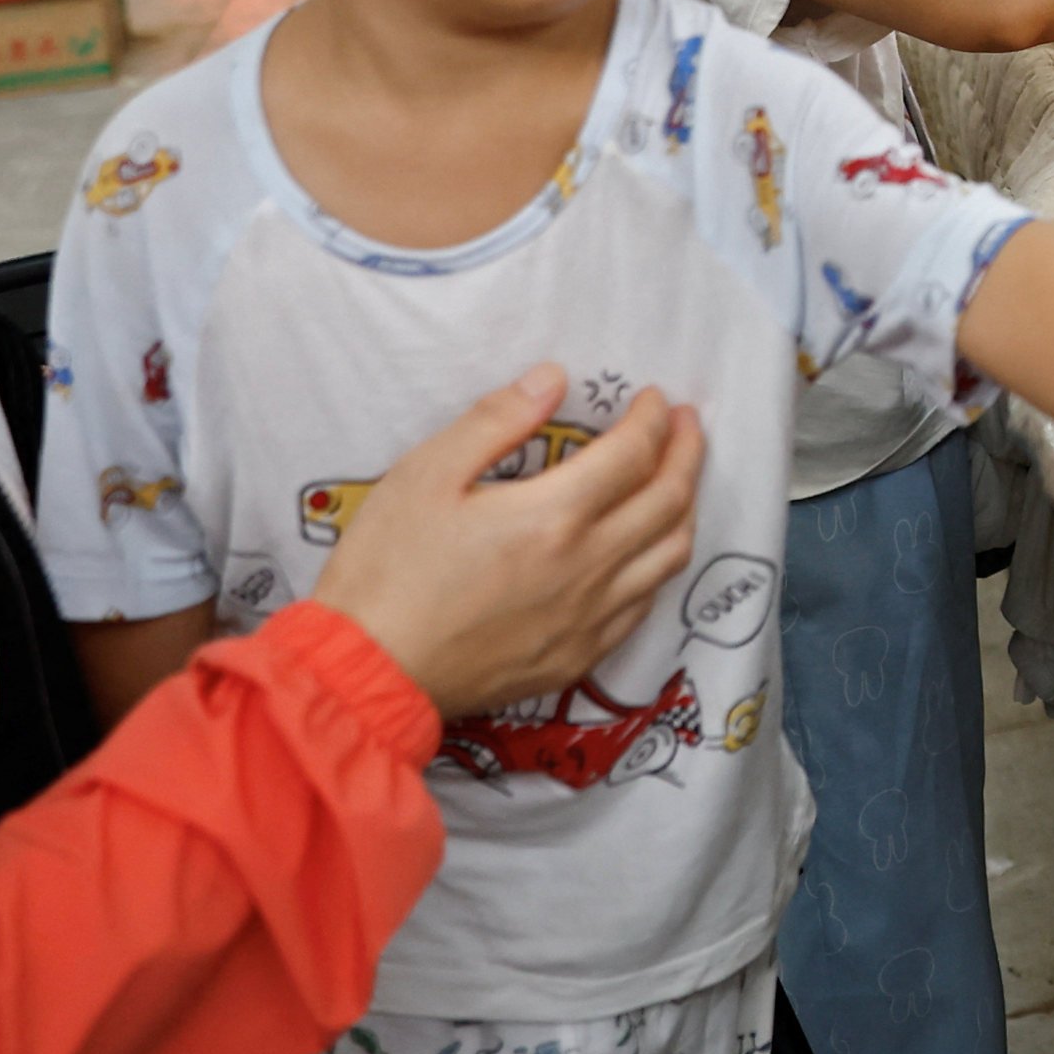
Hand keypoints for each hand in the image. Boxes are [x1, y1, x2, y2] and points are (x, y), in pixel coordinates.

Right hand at [310, 367, 705, 719]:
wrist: (366, 674)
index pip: (634, 454)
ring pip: (669, 556)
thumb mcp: (424, 475)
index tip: (655, 399)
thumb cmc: (386, 571)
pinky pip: (642, 607)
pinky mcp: (576, 658)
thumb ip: (495, 421)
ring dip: (683, 509)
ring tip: (676, 482)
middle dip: (687, 453)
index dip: (653, 419)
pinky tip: (644, 554)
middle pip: (669, 501)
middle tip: (687, 425)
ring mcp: (587, 620)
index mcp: (553, 518)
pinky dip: (657, 567)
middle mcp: (587, 569)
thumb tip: (552, 379)